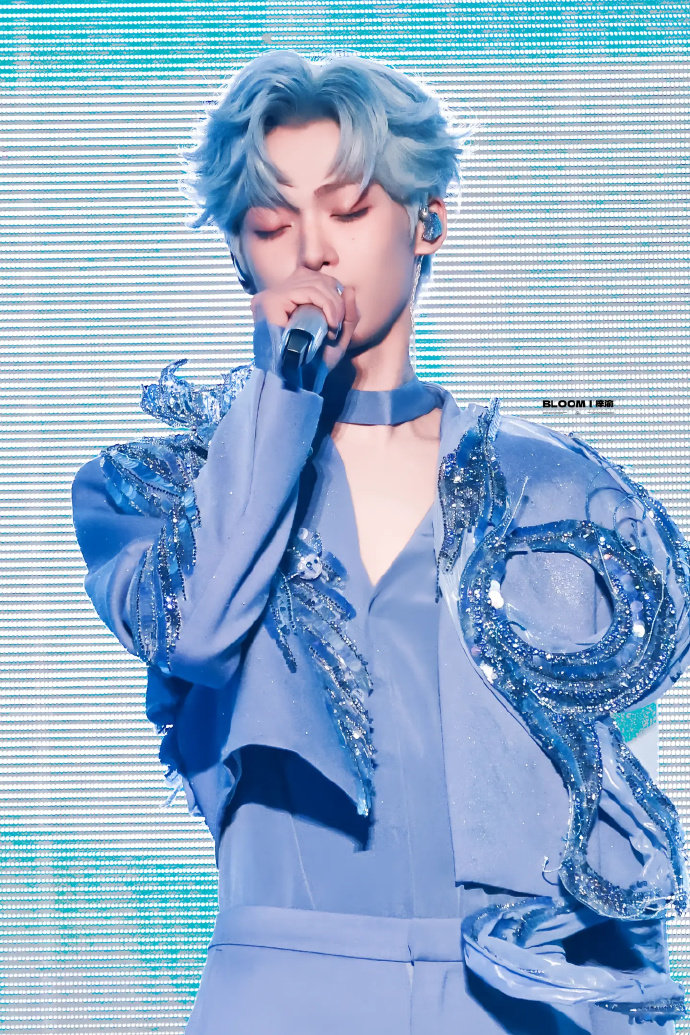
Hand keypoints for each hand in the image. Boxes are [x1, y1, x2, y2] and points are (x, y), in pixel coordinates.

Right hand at [250, 269, 359, 390]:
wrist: (300, 383)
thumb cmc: (316, 364)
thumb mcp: (339, 337)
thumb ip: (348, 315)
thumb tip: (350, 289)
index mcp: (288, 299)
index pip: (311, 272)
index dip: (328, 278)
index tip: (337, 303)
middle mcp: (276, 294)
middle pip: (316, 277)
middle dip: (336, 299)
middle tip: (338, 326)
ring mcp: (270, 297)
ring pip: (314, 282)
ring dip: (334, 304)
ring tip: (334, 328)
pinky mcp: (270, 302)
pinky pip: (307, 291)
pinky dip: (326, 305)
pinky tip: (330, 325)